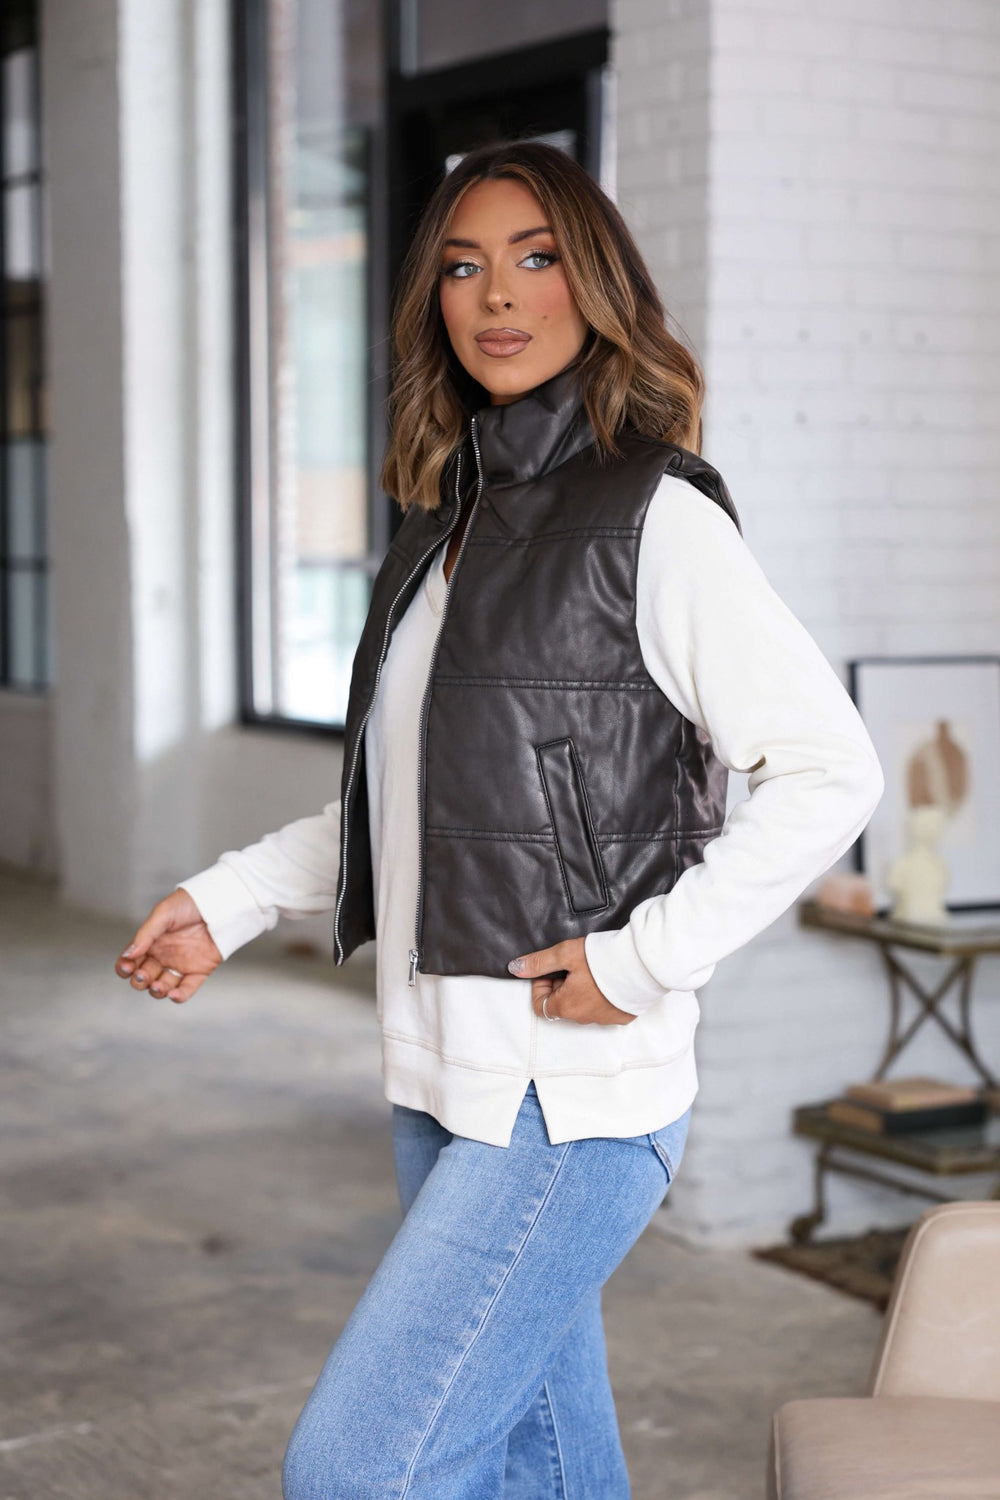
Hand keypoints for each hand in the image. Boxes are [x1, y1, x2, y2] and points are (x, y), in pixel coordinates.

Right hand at [114, 889, 222, 1004]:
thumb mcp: (163, 913)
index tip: (128, 967)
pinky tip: (173, 994)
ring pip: (162, 987)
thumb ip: (145, 934)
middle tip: (143, 975)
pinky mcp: (198, 972)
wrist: (220, 904)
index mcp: (151, 942)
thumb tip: (129, 953)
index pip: (131, 960)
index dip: (125, 967)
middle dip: (139, 981)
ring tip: (158, 986)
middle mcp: (163, 956)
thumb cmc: (191, 903)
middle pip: (143, 977)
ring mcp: (180, 965)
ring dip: (156, 991)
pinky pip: (186, 989)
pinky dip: (179, 996)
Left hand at [508, 938, 636, 1025]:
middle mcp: (584, 1019)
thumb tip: (515, 968)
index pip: (540, 1005)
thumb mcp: (565, 954)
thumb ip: (539, 962)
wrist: (642, 963)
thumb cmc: (602, 958)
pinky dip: (602, 997)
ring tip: (593, 969)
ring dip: (581, 991)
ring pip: (583, 1008)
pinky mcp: (623, 1016)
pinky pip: (605, 1009)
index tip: (552, 970)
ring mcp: (605, 1020)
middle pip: (562, 1006)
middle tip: (574, 965)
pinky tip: (609, 979)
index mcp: (566, 1007)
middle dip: (561, 986)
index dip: (541, 985)